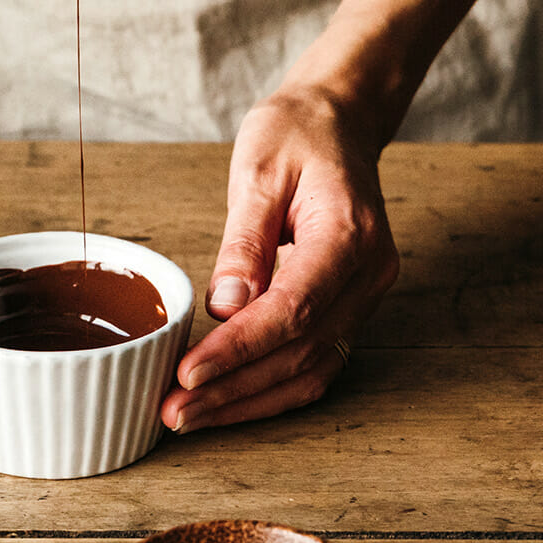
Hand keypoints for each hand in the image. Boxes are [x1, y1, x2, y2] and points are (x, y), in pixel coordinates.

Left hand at [162, 85, 398, 432]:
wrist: (339, 124)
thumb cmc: (296, 136)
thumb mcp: (258, 169)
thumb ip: (243, 240)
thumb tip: (224, 306)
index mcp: (349, 235)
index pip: (292, 309)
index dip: (239, 349)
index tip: (187, 374)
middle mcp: (368, 274)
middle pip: (301, 352)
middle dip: (234, 389)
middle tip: (174, 413)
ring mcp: (366, 296)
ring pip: (311, 369)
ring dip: (248, 401)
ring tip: (189, 418)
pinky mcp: (350, 307)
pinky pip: (315, 361)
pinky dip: (270, 389)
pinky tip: (226, 402)